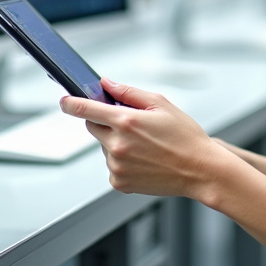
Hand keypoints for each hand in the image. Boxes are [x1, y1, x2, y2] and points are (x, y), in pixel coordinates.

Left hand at [60, 78, 231, 200]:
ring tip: (145, 145)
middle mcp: (117, 145)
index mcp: (126, 121)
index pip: (85, 109)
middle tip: (129, 124)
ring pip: (104, 146)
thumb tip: (106, 84)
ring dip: (116, 142)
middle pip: (93, 126)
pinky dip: (122, 161)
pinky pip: (112, 165)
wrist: (200, 171)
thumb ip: (129, 92)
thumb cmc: (185, 137)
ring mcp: (117, 165)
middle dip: (104, 121)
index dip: (71, 103)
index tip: (65, 102)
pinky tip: (143, 160)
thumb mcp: (161, 104)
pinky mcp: (119, 182)